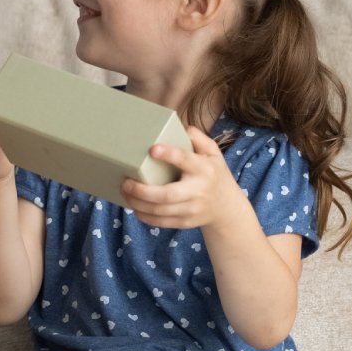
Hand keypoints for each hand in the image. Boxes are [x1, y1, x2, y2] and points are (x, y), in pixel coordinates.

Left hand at [119, 127, 243, 229]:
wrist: (227, 207)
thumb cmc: (214, 174)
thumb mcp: (214, 154)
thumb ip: (199, 139)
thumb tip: (184, 128)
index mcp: (203, 169)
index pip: (186, 161)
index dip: (169, 155)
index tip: (152, 149)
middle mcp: (198, 191)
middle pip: (167, 195)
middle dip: (142, 191)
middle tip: (125, 182)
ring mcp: (191, 209)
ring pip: (160, 211)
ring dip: (137, 203)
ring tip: (124, 192)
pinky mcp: (185, 222)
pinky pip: (160, 222)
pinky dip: (144, 215)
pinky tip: (133, 206)